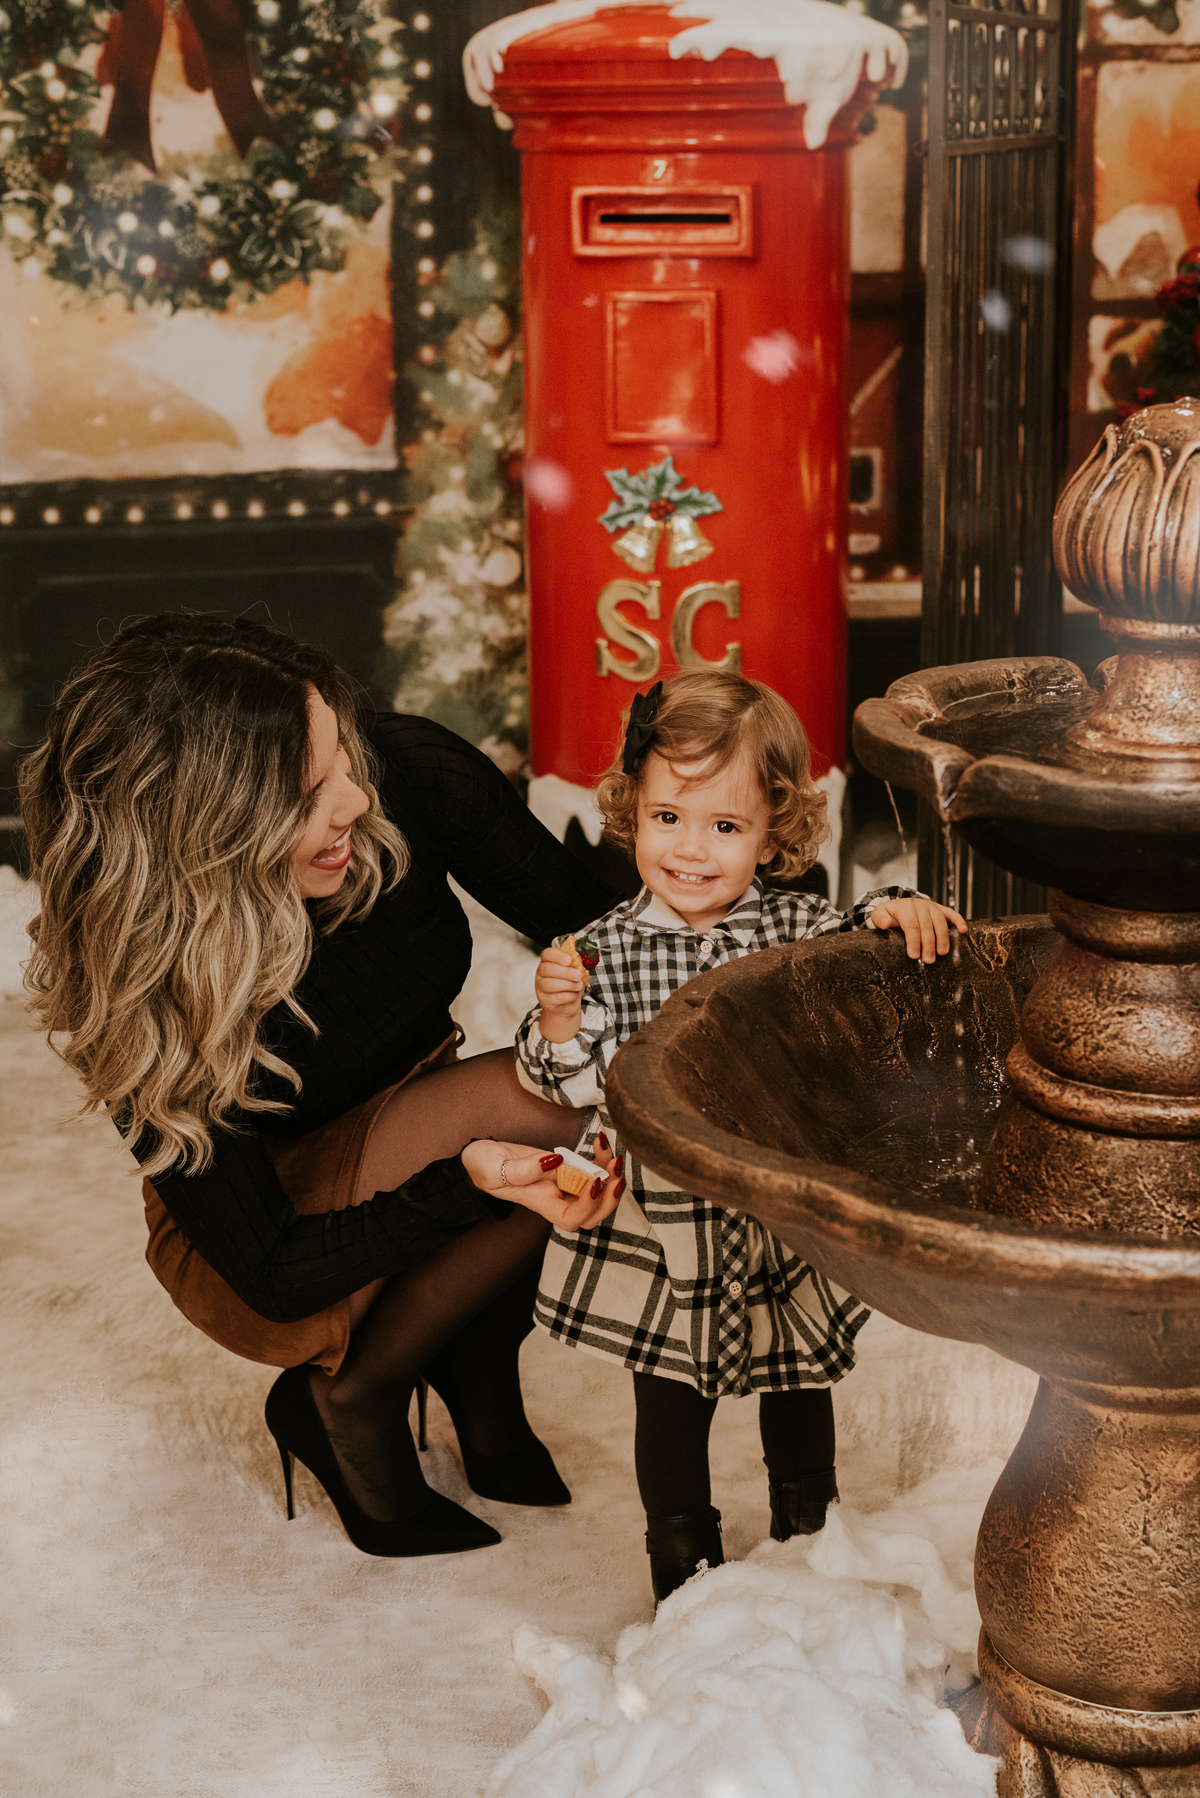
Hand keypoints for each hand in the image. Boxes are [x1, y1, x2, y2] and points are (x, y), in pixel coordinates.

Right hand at [461, 1139, 623, 1231]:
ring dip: (610, 1174)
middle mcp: (556, 1198)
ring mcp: (563, 1184)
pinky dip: (601, 1158)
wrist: (480, 1158)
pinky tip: (600, 1141)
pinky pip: (591, 1169)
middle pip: (593, 1213)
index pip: (571, 1219)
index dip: (588, 1206)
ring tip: (610, 1151)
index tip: (593, 1182)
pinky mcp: (565, 1168)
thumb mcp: (495, 1169)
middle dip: (610, 1195)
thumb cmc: (483, 1167)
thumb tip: (555, 1161)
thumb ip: (523, 1170)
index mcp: (540, 1204)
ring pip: (598, 1191)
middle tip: (616, 1169)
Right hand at [534, 945, 584, 1044]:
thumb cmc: (572, 985)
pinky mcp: (545, 1002)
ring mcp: (541, 989)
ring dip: (566, 984)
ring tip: (578, 985)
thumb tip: (586, 955)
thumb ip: (578, 964)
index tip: (570, 960)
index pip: (547, 954)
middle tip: (578, 975)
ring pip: (550, 984)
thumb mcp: (576, 973)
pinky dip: (566, 996)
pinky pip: (554, 998)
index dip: (558, 957)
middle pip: (548, 970)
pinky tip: (573, 996)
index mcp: (548, 963)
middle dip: (565, 972)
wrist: (566, 1008)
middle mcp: (541, 975)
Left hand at [870, 896, 967, 962]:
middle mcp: (920, 905)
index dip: (913, 941)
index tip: (913, 955)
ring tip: (943, 953)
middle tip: (929, 960)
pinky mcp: (941, 909)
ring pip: (940, 922)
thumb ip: (879, 919)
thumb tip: (884, 924)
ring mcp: (932, 907)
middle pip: (926, 926)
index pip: (911, 925)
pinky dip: (959, 921)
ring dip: (942, 938)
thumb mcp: (880, 914)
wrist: (900, 905)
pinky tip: (963, 930)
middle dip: (928, 944)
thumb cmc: (890, 914)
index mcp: (905, 907)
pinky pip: (952, 914)